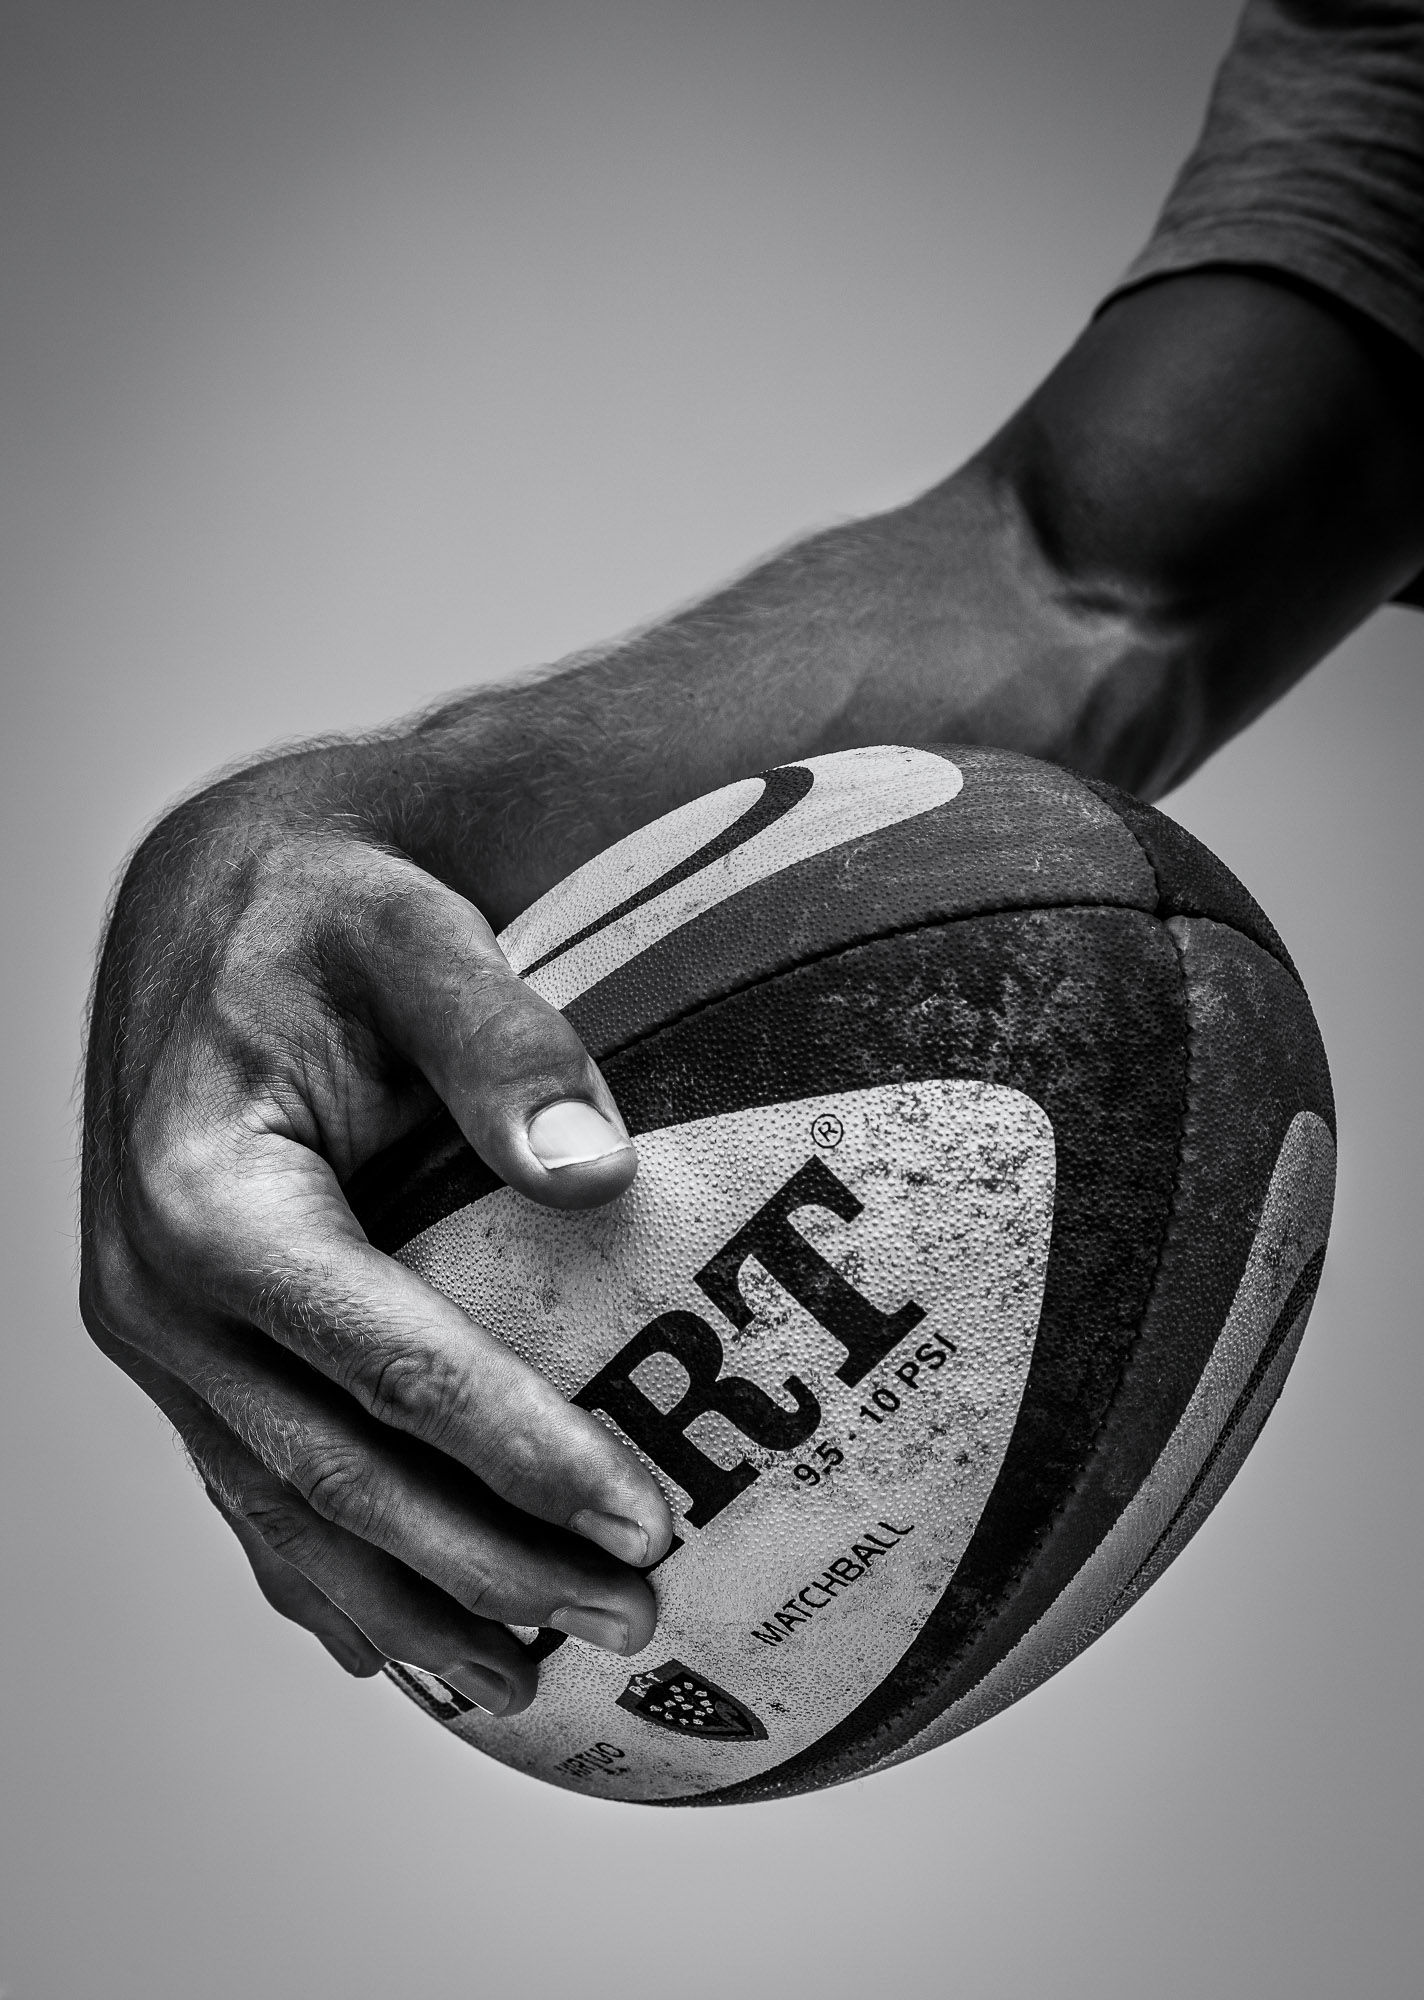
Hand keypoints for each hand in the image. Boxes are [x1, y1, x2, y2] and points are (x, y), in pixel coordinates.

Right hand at [80, 750, 674, 1714]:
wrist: (201, 912)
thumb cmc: (313, 912)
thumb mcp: (407, 928)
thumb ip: (498, 1033)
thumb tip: (594, 1173)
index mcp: (211, 1205)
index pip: (388, 1364)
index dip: (519, 1454)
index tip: (643, 1520)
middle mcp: (160, 1298)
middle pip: (337, 1475)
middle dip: (489, 1563)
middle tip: (632, 1614)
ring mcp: (160, 1342)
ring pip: (285, 1513)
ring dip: (408, 1605)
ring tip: (529, 1679)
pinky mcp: (181, 1353)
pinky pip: (252, 1490)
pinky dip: (327, 1577)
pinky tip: (399, 1641)